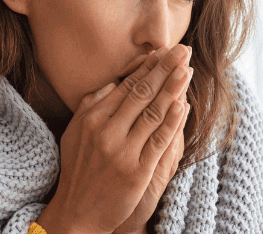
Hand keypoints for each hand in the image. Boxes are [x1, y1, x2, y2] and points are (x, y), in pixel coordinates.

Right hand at [36, 45, 193, 233]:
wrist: (77, 212)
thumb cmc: (78, 170)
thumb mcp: (75, 132)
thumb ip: (92, 105)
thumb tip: (113, 82)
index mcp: (92, 118)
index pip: (126, 86)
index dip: (148, 67)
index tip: (165, 51)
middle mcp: (106, 130)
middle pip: (142, 93)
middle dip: (165, 69)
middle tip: (182, 50)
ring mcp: (122, 150)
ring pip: (153, 113)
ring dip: (173, 89)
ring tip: (187, 69)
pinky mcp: (137, 170)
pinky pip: (159, 140)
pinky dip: (172, 122)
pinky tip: (183, 105)